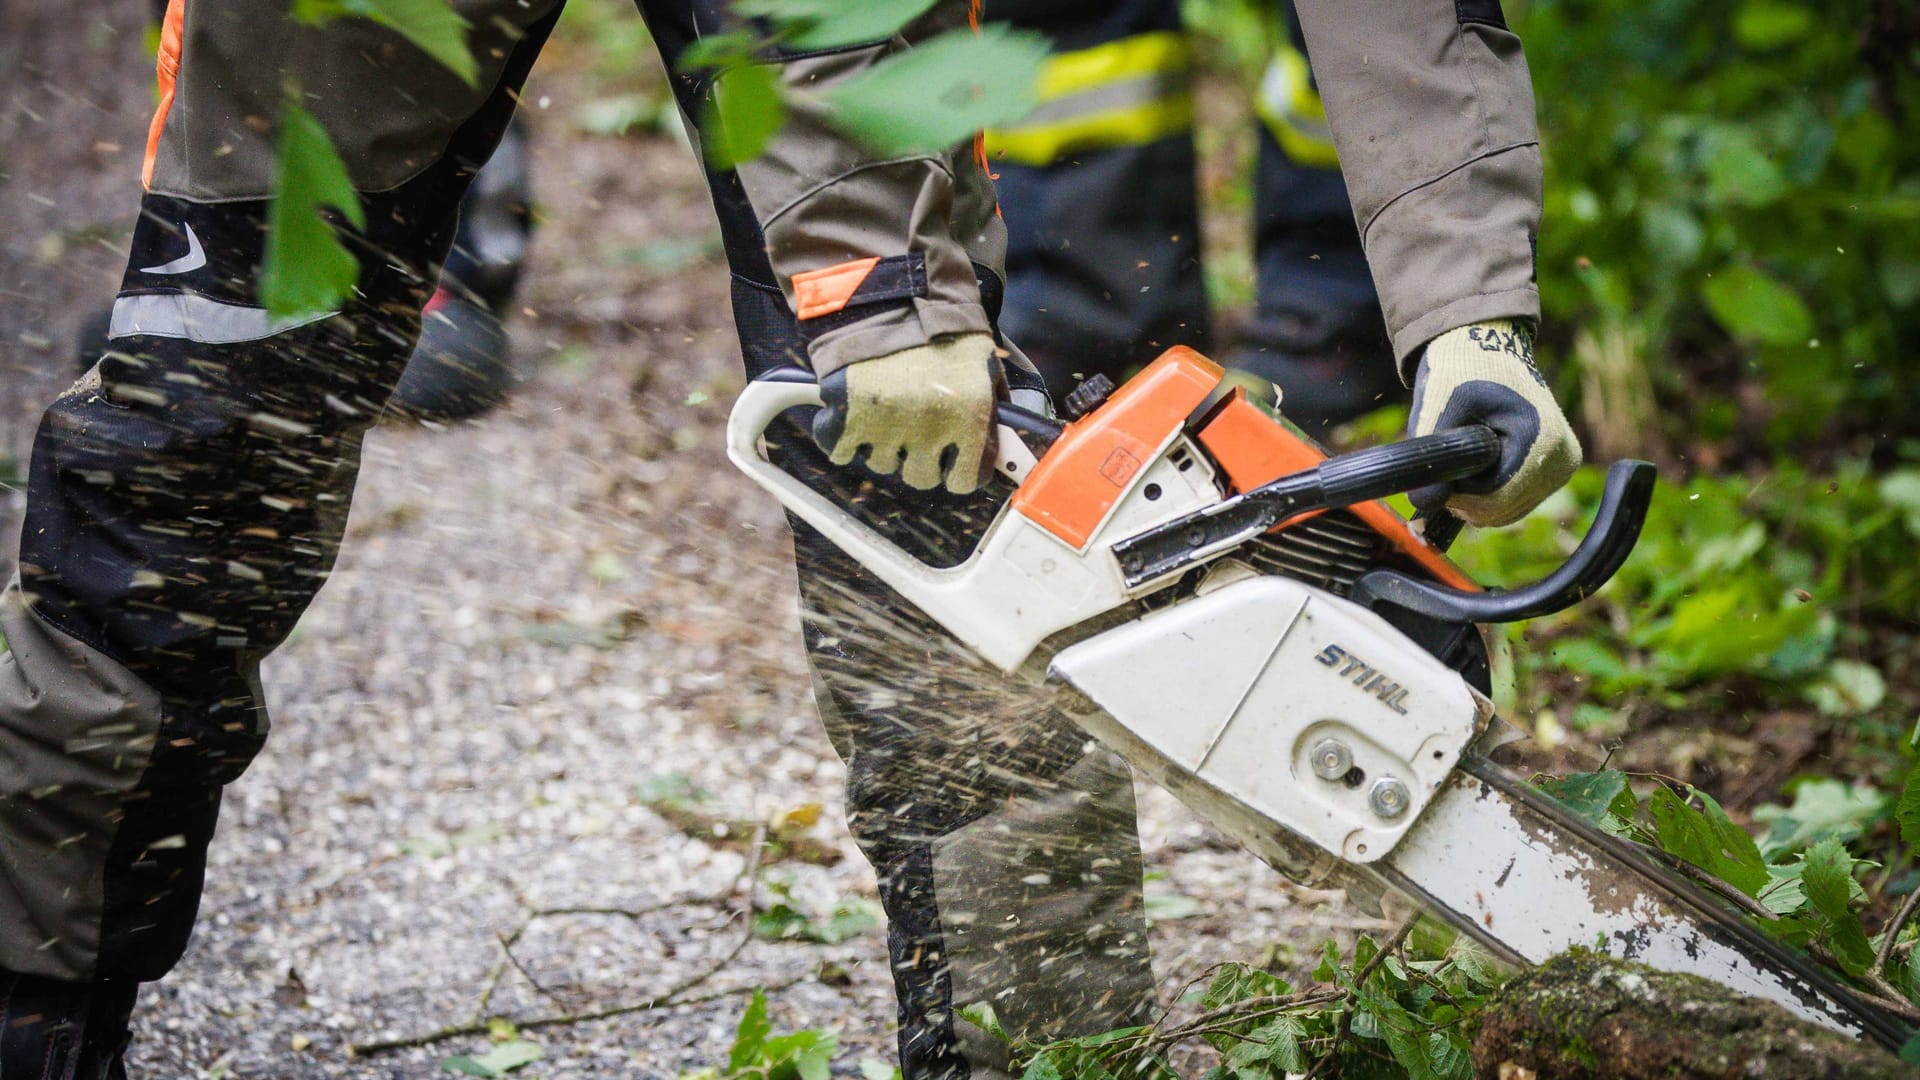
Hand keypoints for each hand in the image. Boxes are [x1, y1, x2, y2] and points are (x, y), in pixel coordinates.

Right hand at [812, 333, 997, 494]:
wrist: (884, 292)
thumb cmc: (937, 325)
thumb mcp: (981, 361)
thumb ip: (990, 405)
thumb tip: (1000, 443)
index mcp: (970, 418)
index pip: (968, 478)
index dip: (960, 469)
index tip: (953, 461)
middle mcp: (930, 429)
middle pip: (923, 477)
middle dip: (919, 457)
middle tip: (914, 427)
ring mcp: (885, 427)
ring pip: (883, 465)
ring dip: (883, 443)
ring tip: (885, 407)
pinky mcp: (844, 420)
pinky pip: (842, 451)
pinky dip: (844, 436)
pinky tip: (855, 411)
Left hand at [1407, 320, 1581, 526]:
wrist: (1488, 346)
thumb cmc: (1463, 368)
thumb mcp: (1439, 406)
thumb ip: (1430, 456)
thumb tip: (1423, 504)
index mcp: (1541, 438)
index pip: (1495, 498)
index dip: (1458, 495)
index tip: (1438, 474)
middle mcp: (1562, 457)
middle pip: (1502, 509)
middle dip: (1465, 496)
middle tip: (1446, 465)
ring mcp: (1563, 465)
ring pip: (1507, 510)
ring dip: (1476, 495)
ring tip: (1464, 457)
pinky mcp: (1557, 469)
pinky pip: (1516, 501)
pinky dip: (1490, 491)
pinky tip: (1480, 463)